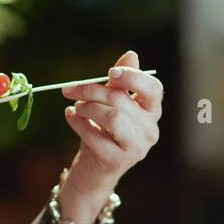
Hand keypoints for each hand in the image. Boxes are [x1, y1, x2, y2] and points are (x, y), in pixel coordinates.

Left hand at [60, 49, 162, 192]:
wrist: (92, 169)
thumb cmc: (103, 131)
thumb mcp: (110, 104)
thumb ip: (120, 82)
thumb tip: (131, 54)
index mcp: (152, 112)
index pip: (153, 89)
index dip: (133, 77)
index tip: (109, 72)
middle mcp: (150, 130)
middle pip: (122, 100)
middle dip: (91, 91)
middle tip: (69, 89)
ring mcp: (137, 148)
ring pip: (112, 117)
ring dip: (87, 107)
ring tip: (75, 107)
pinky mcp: (118, 160)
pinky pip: (95, 135)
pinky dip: (78, 124)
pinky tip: (70, 117)